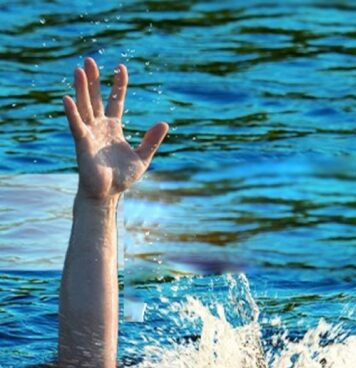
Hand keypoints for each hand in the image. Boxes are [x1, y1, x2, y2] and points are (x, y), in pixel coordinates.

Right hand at [62, 57, 168, 201]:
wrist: (107, 195)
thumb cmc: (121, 178)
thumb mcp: (143, 158)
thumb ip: (152, 141)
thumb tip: (164, 123)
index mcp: (113, 128)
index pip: (115, 101)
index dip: (118, 85)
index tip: (120, 67)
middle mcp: (99, 127)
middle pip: (95, 98)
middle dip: (93, 79)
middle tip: (90, 59)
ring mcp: (89, 133)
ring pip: (84, 106)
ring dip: (81, 89)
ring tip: (79, 69)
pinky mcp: (82, 143)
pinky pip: (76, 125)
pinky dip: (72, 113)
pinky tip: (68, 98)